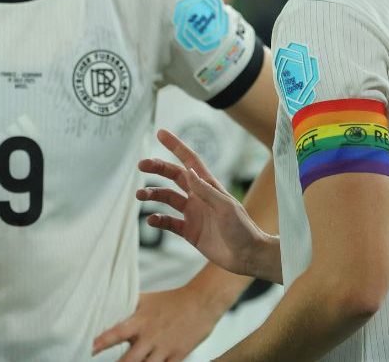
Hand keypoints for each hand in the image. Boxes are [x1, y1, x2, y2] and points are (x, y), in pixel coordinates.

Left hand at [92, 287, 221, 360]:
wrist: (200, 303)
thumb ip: (128, 307)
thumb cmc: (171, 301)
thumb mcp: (146, 300)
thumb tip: (107, 305)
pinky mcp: (178, 356)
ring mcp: (164, 349)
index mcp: (140, 321)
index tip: (90, 348)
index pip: (116, 333)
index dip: (101, 342)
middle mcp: (150, 337)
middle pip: (130, 359)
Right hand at [138, 130, 275, 277]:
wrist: (248, 256)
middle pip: (174, 176)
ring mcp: (193, 213)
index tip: (161, 133)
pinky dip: (158, 220)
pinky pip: (169, 222)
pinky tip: (151, 220)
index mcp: (209, 186)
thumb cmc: (243, 228)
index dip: (176, 146)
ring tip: (139, 195)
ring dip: (153, 194)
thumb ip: (205, 190)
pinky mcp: (189, 231)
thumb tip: (187, 171)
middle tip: (141, 165)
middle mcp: (199, 196)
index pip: (189, 161)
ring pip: (167, 198)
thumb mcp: (225, 207)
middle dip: (157, 168)